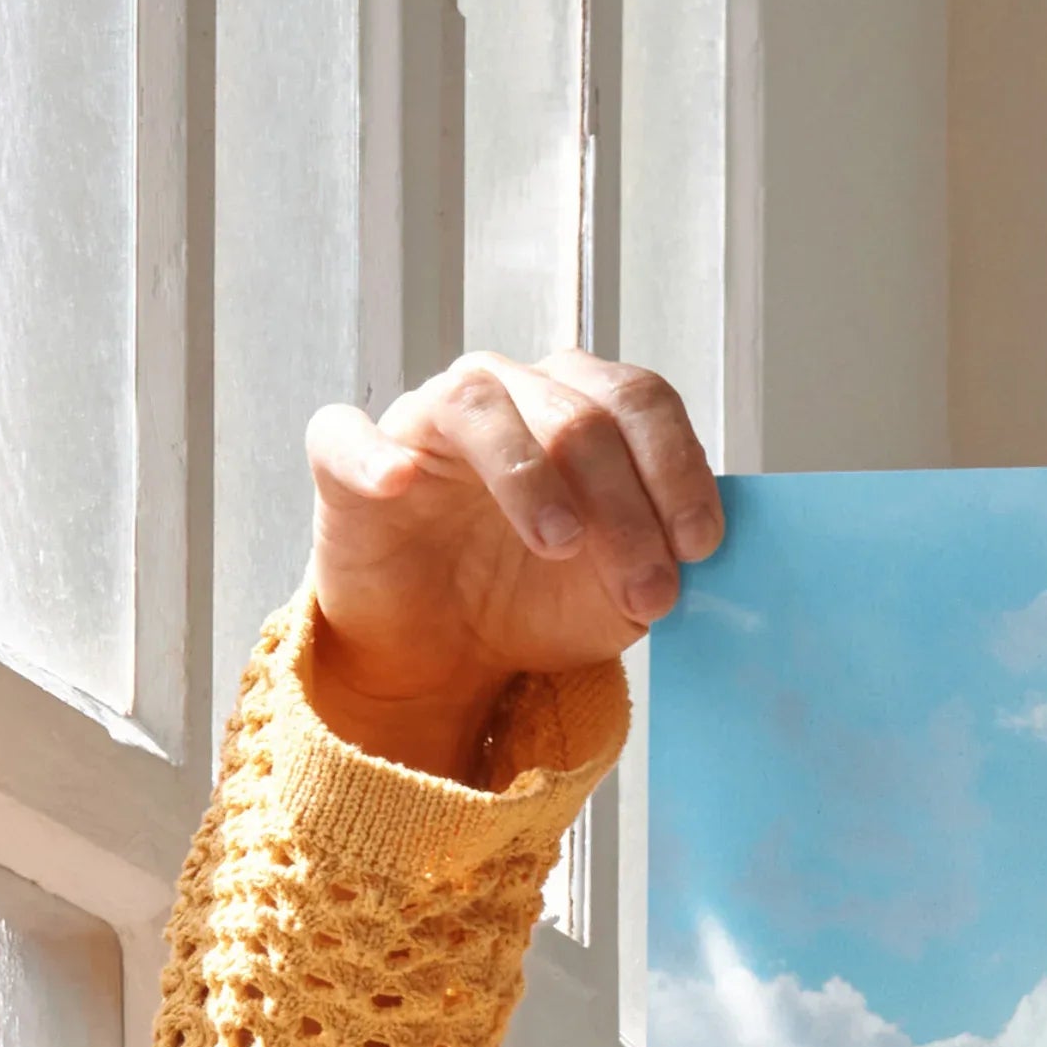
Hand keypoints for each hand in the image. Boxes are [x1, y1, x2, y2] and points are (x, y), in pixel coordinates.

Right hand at [301, 351, 720, 780]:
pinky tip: (399, 482)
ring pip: (479, 405)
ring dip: (529, 475)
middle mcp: (508, 395)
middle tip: (647, 590)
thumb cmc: (536, 600)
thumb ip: (660, 561)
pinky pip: (347, 436)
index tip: (699, 546)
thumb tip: (695, 554)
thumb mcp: (620, 594)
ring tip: (561, 545)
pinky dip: (373, 454)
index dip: (677, 468)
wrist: (447, 652)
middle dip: (625, 506)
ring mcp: (426, 421)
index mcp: (581, 409)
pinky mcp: (348, 462)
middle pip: (577, 413)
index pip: (640, 402)